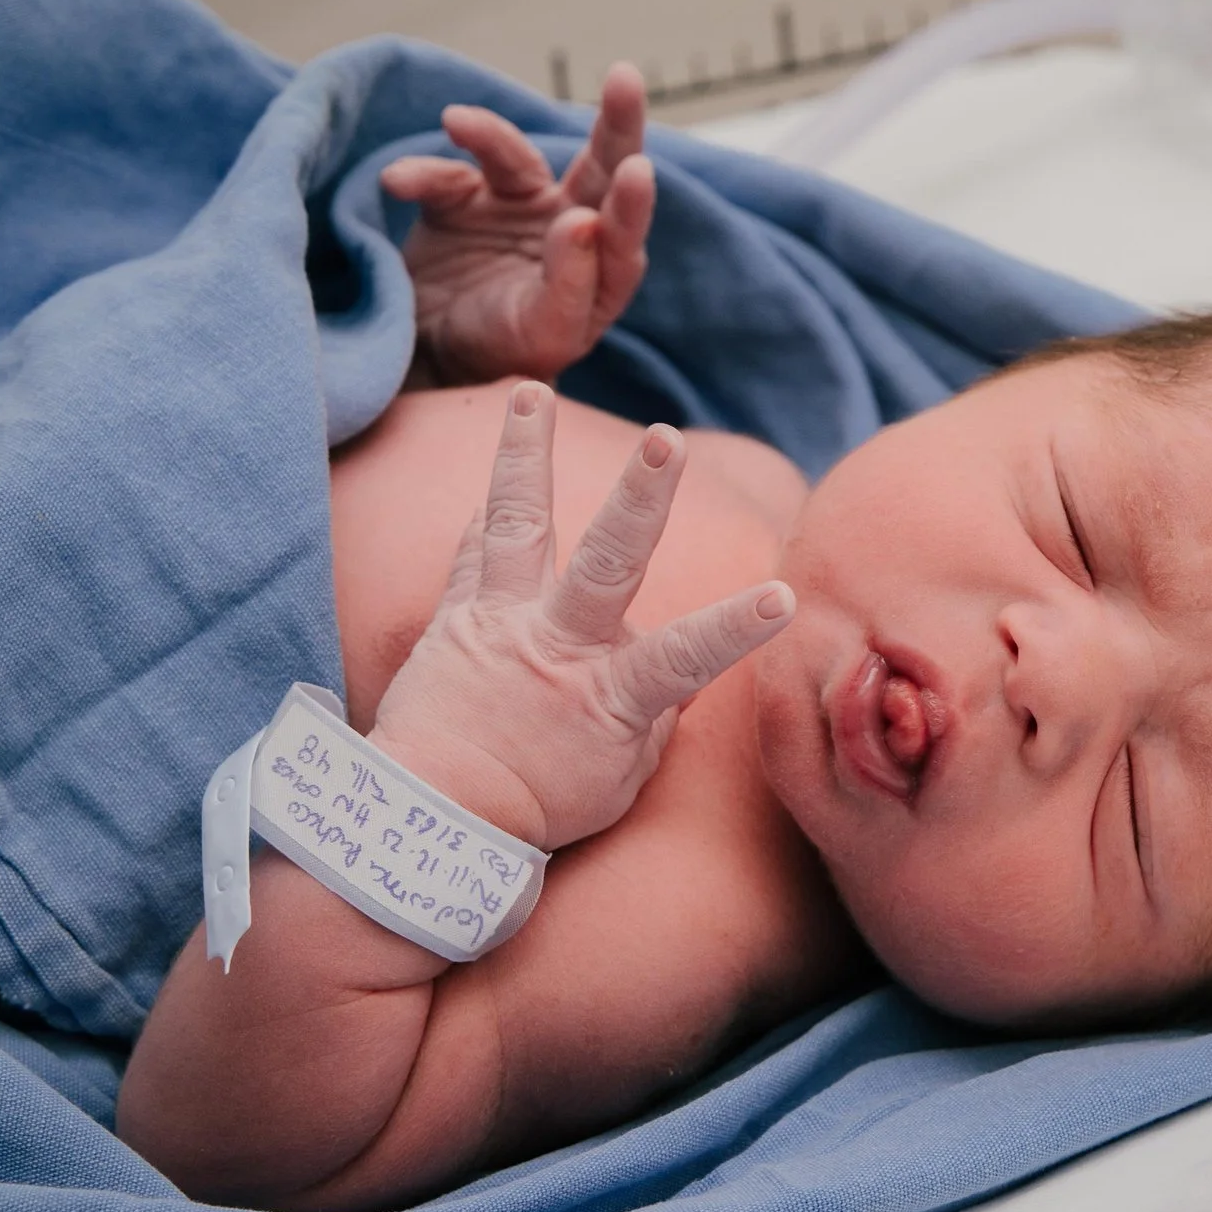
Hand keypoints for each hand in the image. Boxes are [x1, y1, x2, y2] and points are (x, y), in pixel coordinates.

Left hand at [369, 382, 791, 853]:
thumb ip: (653, 715)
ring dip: (525, 453)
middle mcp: (556, 647)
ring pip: (517, 525)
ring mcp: (500, 625)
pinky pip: (472, 557)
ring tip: (530, 392)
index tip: (782, 594)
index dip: (736, 627)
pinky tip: (493, 486)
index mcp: (610, 696)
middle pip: (606, 565)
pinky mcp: (454, 620)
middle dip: (642, 500)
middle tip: (667, 441)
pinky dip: (485, 521)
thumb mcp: (619, 776)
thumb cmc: (538, 807)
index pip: (688, 659)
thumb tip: (678, 677)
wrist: (429, 819)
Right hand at [379, 63, 656, 386]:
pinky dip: (425, 174)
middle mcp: (571, 229)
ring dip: (490, 134)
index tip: (636, 169)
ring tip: (457, 122)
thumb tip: (583, 222)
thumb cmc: (500, 356)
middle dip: (617, 124)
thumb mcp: (540, 335)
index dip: (631, 202)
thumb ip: (568, 285)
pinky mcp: (466, 199)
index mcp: (602, 272)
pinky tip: (398, 184)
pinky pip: (449, 175)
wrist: (429, 361)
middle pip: (603, 169)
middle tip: (625, 78)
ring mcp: (519, 208)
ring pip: (518, 157)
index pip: (625, 232)